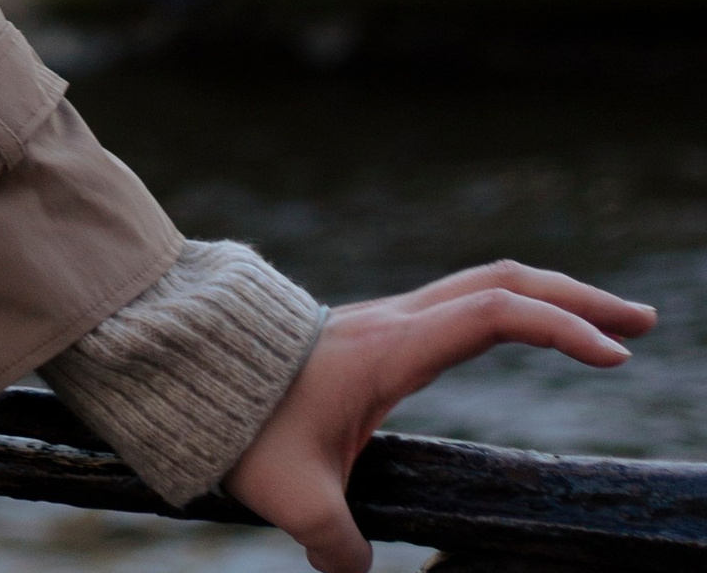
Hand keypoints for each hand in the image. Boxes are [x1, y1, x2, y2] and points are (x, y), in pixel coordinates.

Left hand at [226, 262, 654, 572]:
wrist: (181, 359)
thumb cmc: (236, 419)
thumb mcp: (291, 493)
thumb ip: (337, 543)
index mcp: (390, 348)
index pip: (490, 313)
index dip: (558, 326)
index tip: (615, 356)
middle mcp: (395, 320)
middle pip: (502, 282)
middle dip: (578, 297)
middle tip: (644, 320)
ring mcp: (387, 318)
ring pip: (482, 283)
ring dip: (550, 294)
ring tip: (611, 321)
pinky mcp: (378, 328)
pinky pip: (460, 299)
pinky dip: (512, 304)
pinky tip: (534, 324)